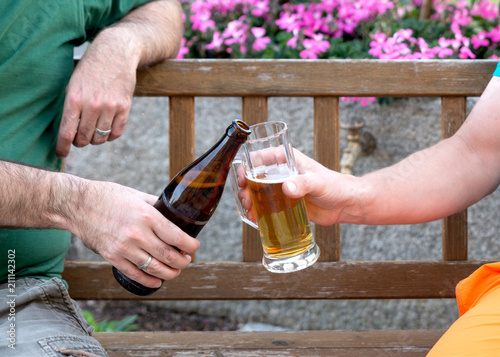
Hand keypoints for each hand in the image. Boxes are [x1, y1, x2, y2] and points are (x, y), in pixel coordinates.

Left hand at [55, 28, 138, 157]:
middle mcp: (92, 105)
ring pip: (100, 138)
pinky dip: (110, 135)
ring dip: (95, 139)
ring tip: (93, 130)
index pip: (67, 132)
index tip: (61, 154)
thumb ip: (71, 108)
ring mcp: (110, 107)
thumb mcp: (73, 84)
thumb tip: (69, 132)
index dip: (62, 147)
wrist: (116, 53)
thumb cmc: (90, 70)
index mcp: (74, 99)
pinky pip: (116, 133)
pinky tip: (107, 128)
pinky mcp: (125, 107)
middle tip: (79, 137)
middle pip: (84, 139)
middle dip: (80, 142)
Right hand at [67, 179, 199, 287]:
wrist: (77, 205)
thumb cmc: (108, 196)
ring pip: (155, 269)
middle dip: (183, 262)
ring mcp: (124, 248)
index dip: (191, 246)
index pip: (177, 237)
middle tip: (187, 260)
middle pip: (169, 256)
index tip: (195, 247)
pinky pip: (135, 274)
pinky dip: (149, 280)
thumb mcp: (136, 195)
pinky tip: (158, 281)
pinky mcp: (112, 257)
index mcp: (147, 216)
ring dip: (170, 273)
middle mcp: (138, 234)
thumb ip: (155, 205)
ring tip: (176, 271)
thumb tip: (172, 212)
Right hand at [237, 149, 354, 225]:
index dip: (246, 166)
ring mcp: (281, 189)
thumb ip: (303, 184)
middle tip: (245, 199)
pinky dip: (258, 211)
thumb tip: (287, 188)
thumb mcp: (318, 183)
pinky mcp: (284, 203)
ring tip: (249, 210)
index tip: (241, 178)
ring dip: (249, 200)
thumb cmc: (335, 186)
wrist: (346, 205)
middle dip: (244, 187)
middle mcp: (281, 173)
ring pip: (257, 192)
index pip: (260, 157)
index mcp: (287, 159)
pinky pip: (266, 206)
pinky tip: (254, 219)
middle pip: (254, 176)